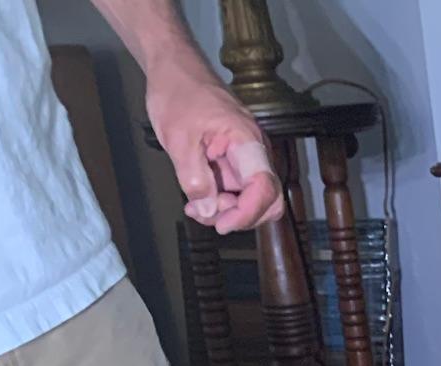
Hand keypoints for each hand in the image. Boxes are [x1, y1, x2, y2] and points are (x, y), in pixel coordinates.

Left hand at [147, 55, 283, 234]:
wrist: (172, 67)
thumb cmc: (177, 92)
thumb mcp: (178, 140)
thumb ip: (195, 180)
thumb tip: (208, 212)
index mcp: (247, 140)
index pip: (265, 188)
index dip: (247, 213)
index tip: (221, 224)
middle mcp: (254, 150)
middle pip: (267, 200)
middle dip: (240, 216)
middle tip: (207, 214)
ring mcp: (245, 156)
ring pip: (250, 199)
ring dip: (227, 211)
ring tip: (196, 205)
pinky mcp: (234, 160)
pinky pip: (236, 190)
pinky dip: (219, 200)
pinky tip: (198, 198)